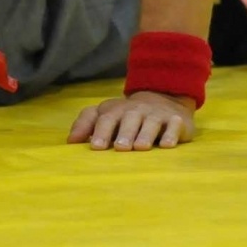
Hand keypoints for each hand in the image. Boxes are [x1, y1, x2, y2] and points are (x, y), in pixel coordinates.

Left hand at [67, 91, 194, 150]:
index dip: (100, 131)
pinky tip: (166, 145)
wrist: (164, 99)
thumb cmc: (127, 115)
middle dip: (124, 133)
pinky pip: (174, 126)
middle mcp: (136, 110)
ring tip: (140, 147)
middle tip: (120, 147)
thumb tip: (70, 141)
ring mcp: (157, 115)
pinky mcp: (176, 121)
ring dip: (145, 134)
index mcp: (117, 110)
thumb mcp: (106, 114)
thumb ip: (86, 124)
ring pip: (151, 122)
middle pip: (129, 119)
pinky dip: (171, 135)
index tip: (96, 147)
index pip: (106, 118)